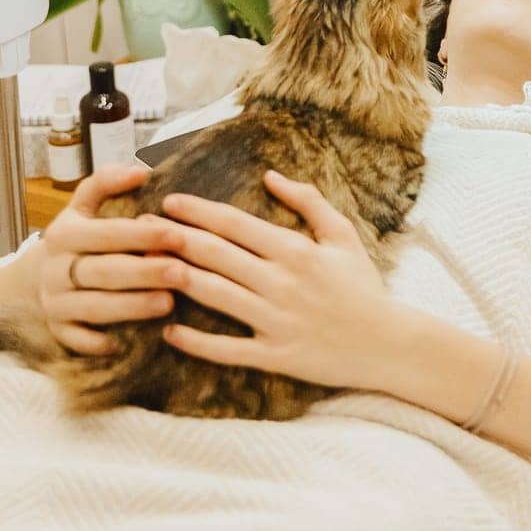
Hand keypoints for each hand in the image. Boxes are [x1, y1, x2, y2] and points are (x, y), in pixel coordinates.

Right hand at [32, 162, 180, 355]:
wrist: (42, 275)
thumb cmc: (83, 234)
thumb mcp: (86, 204)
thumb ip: (108, 183)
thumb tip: (139, 170)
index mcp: (64, 233)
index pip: (106, 233)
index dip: (142, 234)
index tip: (177, 233)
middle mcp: (54, 269)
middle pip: (103, 272)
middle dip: (144, 272)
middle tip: (182, 272)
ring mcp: (54, 303)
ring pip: (94, 308)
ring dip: (132, 307)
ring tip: (169, 303)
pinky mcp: (57, 332)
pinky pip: (80, 341)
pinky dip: (105, 342)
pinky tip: (137, 340)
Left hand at [156, 172, 398, 390]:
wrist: (388, 343)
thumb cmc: (363, 285)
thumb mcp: (342, 235)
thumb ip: (308, 202)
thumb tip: (271, 175)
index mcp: (296, 250)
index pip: (237, 225)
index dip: (199, 211)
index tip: (169, 201)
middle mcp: (282, 283)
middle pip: (217, 256)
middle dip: (176, 238)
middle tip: (142, 228)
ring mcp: (276, 321)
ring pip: (216, 296)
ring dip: (177, 279)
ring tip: (146, 267)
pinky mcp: (275, 356)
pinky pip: (228, 349)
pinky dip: (196, 341)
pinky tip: (170, 330)